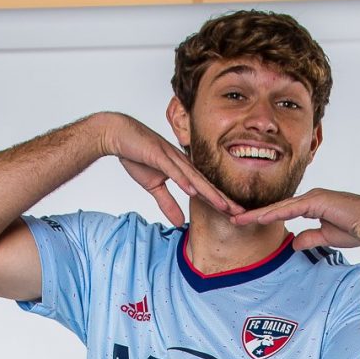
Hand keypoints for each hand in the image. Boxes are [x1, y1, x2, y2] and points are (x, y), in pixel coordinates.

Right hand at [98, 112, 243, 225]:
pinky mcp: (158, 154)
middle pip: (206, 184)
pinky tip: (193, 190)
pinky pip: (173, 170)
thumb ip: (167, 203)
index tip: (234, 214)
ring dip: (209, 192)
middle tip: (241, 212)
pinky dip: (183, 180)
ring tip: (224, 205)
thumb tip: (179, 223)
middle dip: (223, 199)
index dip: (219, 201)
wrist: (118, 135)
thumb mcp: (153, 186)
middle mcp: (182, 163)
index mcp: (182, 170)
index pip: (204, 188)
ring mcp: (171, 157)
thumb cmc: (137, 156)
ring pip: (194, 178)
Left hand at [231, 188, 359, 249]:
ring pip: (279, 206)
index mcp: (311, 205)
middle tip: (233, 218)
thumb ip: (309, 238)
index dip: (263, 217)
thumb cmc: (355, 229)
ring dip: (258, 213)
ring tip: (238, 219)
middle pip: (275, 207)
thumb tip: (294, 244)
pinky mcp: (317, 201)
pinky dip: (275, 212)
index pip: (281, 212)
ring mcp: (312, 198)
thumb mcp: (325, 236)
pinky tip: (260, 217)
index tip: (245, 223)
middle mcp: (309, 199)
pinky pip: (291, 208)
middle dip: (254, 214)